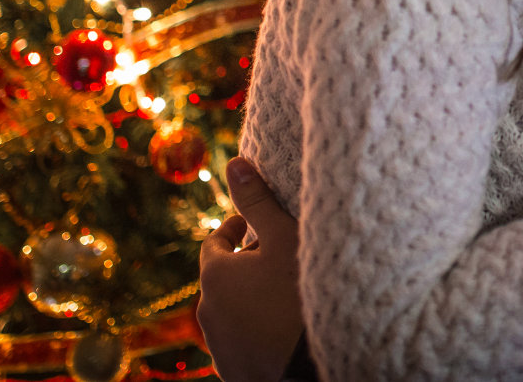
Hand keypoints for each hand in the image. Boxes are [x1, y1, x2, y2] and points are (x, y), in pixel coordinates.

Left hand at [198, 158, 304, 381]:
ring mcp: (219, 347)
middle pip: (224, 277)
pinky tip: (285, 326)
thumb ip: (256, 200)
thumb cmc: (301, 293)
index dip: (236, 228)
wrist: (314, 363)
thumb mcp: (284, 237)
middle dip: (246, 264)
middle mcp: (207, 312)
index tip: (255, 226)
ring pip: (232, 311)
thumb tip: (234, 162)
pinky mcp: (233, 371)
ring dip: (250, 298)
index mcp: (214, 275)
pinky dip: (257, 329)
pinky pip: (242, 341)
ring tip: (286, 293)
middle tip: (279, 257)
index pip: (215, 242)